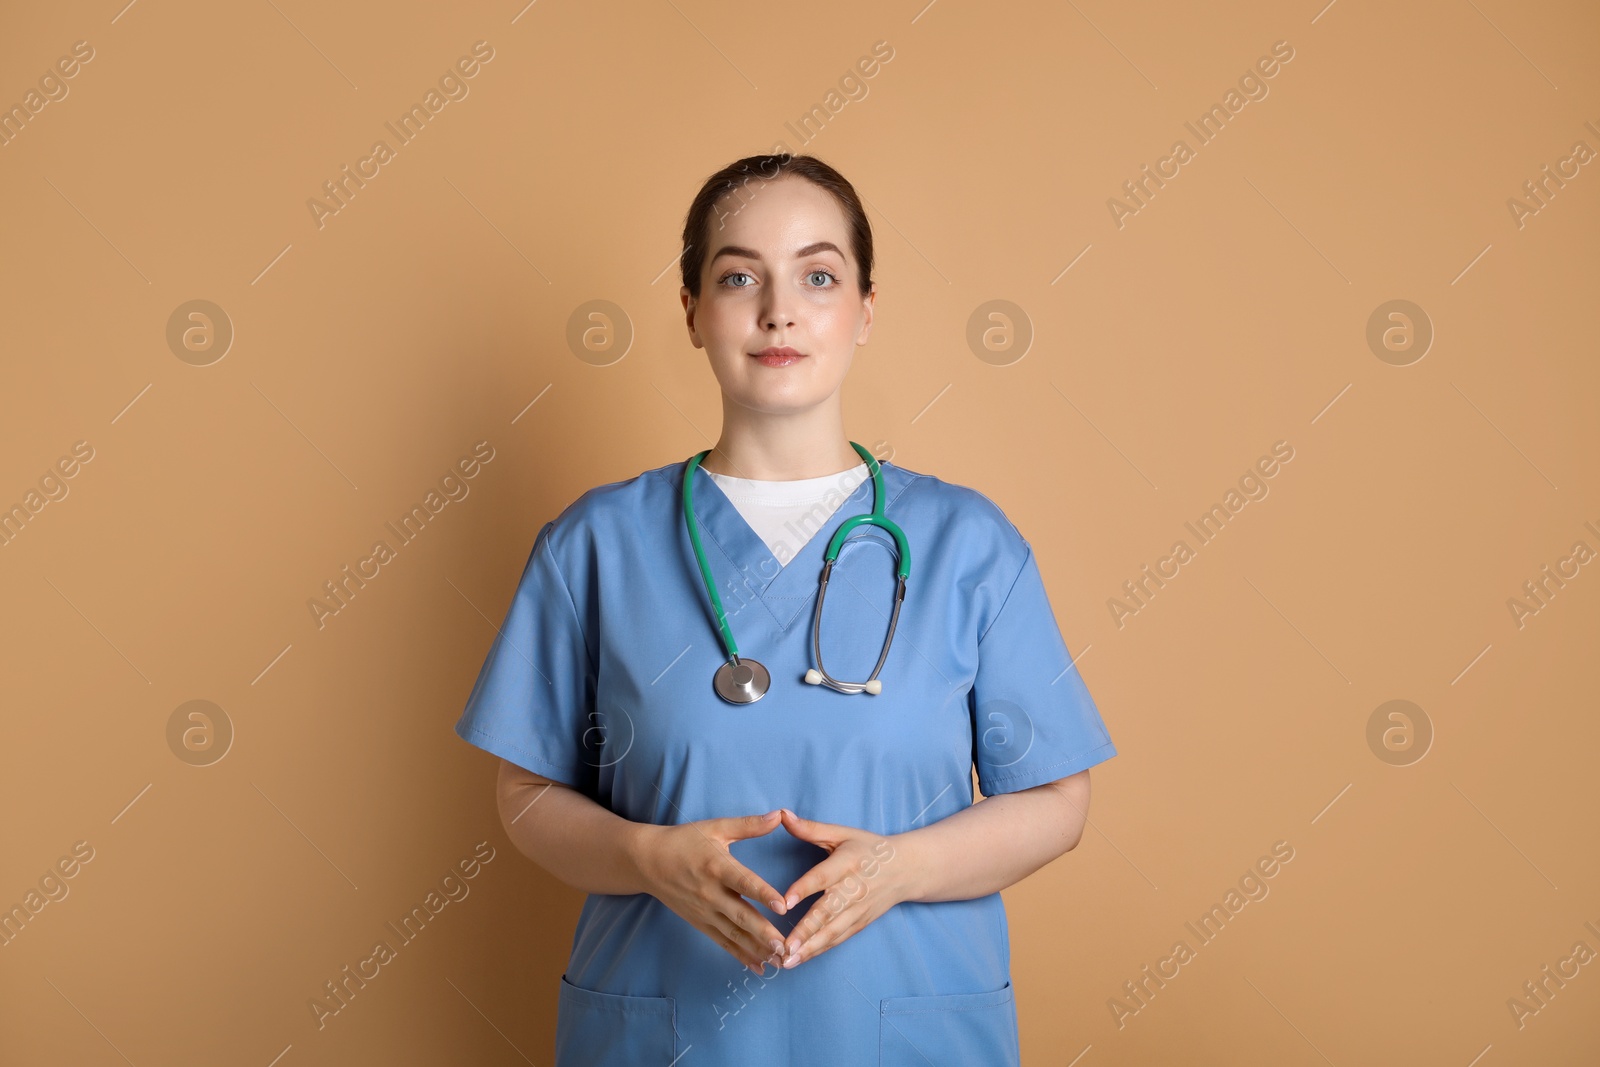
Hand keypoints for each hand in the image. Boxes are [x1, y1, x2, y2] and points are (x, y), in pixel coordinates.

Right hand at [632, 810, 792, 974]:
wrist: (647, 861)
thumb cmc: (684, 841)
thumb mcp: (715, 828)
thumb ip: (749, 825)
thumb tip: (779, 815)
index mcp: (717, 866)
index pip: (743, 882)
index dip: (763, 893)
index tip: (783, 906)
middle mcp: (710, 892)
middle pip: (740, 914)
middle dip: (763, 932)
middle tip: (784, 946)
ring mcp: (704, 911)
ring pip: (733, 933)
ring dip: (756, 949)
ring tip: (779, 960)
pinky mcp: (700, 922)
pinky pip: (723, 942)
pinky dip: (741, 956)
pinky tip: (759, 967)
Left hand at [776, 809, 912, 967]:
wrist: (906, 868)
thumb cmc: (868, 848)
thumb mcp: (842, 833)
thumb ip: (810, 828)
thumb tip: (781, 815)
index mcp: (848, 862)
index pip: (823, 877)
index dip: (804, 888)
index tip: (785, 902)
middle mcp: (854, 889)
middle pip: (828, 912)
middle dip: (806, 931)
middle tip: (784, 947)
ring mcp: (859, 909)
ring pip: (833, 931)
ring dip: (810, 948)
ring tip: (787, 961)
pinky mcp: (861, 923)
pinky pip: (839, 939)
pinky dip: (820, 951)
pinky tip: (801, 960)